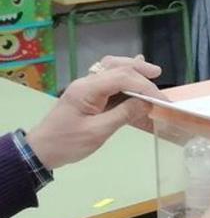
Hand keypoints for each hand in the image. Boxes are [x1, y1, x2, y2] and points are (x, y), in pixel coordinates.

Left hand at [25, 56, 163, 169]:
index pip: (122, 78)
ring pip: (112, 68)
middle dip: (140, 70)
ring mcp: (86, 87)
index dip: (145, 86)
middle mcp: (87, 83)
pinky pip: (108, 78)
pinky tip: (133, 75)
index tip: (161, 100)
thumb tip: (146, 104)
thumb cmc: (67, 143)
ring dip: (132, 69)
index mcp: (87, 90)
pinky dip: (123, 75)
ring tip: (150, 72)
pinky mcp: (88, 95)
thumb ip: (123, 115)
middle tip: (158, 74)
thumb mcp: (97, 132)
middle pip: (117, 66)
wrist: (40, 151)